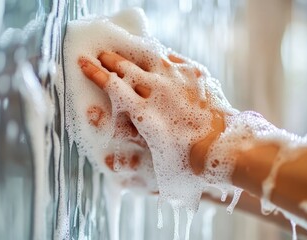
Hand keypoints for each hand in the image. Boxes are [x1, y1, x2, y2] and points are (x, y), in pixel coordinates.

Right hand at [78, 51, 226, 175]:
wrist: (222, 146)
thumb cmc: (187, 159)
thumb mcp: (153, 154)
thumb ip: (135, 139)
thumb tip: (112, 155)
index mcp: (143, 111)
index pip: (112, 84)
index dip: (96, 73)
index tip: (84, 63)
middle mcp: (157, 89)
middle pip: (126, 67)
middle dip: (110, 60)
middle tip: (102, 55)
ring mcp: (177, 78)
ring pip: (147, 58)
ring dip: (132, 55)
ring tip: (124, 52)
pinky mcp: (194, 71)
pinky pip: (172, 57)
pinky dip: (160, 56)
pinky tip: (157, 56)